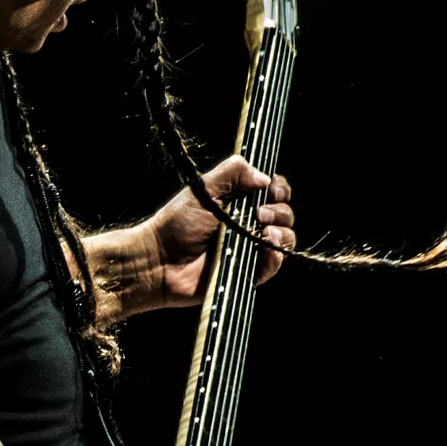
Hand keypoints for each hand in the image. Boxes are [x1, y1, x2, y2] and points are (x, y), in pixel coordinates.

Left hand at [148, 157, 295, 307]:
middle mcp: (249, 224)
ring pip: (285, 238)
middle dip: (278, 210)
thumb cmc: (177, 224)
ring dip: (281, 231)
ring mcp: (251, 249)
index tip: (270, 189)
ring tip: (262, 230)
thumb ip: (233, 173)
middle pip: (284, 214)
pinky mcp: (249, 273)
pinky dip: (275, 254)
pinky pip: (275, 264)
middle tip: (258, 213)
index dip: (278, 189)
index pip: (273, 191)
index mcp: (240, 202)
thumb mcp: (204, 188)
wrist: (161, 260)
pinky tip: (265, 245)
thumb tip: (265, 178)